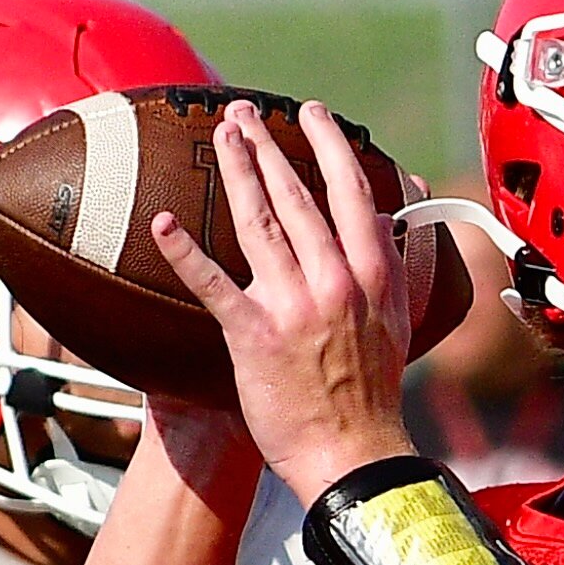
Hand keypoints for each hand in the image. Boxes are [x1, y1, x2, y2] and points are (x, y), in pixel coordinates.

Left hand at [150, 99, 415, 506]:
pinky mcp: (254, 335)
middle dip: (268, 147)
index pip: (353, 194)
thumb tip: (390, 218)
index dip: (331, 147)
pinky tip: (163, 222)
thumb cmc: (372, 391)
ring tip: (219, 136)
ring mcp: (294, 306)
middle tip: (242, 113)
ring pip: (260, 223)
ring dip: (237, 172)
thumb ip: (393, 265)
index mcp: (374, 275)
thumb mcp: (399, 321)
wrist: (352, 451)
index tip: (315, 115)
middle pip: (298, 198)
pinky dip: (187, 252)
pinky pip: (215, 285)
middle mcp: (336, 282)